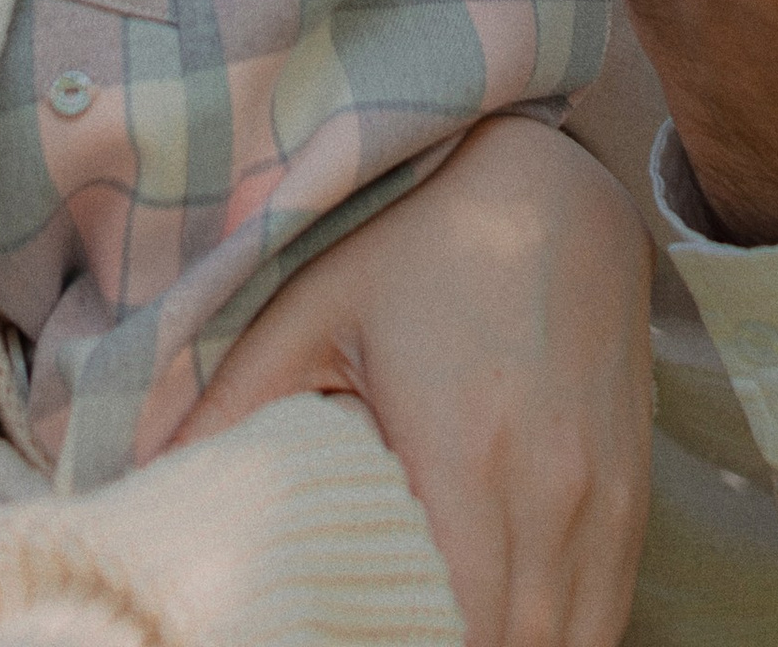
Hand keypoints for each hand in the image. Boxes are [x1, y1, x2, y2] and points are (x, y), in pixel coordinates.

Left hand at [177, 115, 652, 646]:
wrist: (545, 178)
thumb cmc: (417, 236)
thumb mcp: (313, 303)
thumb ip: (233, 400)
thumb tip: (144, 470)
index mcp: (465, 450)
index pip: (456, 625)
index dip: (411, 645)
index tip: (360, 631)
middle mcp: (550, 483)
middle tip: (392, 631)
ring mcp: (604, 487)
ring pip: (577, 637)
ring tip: (444, 632)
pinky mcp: (633, 481)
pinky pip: (610, 600)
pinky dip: (565, 631)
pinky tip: (508, 626)